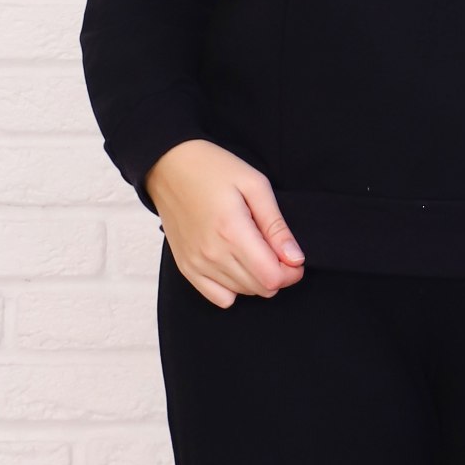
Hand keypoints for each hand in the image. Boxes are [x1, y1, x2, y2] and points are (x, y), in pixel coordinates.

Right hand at [144, 139, 305, 307]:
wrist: (169, 166)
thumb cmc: (213, 169)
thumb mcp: (255, 185)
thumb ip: (276, 226)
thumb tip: (295, 259)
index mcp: (232, 232)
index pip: (272, 278)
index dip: (291, 272)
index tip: (293, 257)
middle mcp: (212, 254)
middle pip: (261, 288)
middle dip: (278, 274)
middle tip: (276, 249)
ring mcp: (197, 264)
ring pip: (243, 292)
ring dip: (257, 278)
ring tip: (252, 249)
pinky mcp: (186, 268)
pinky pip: (219, 298)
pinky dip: (234, 288)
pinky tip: (235, 264)